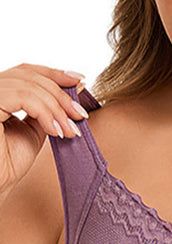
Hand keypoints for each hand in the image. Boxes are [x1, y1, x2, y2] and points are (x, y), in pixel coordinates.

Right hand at [0, 63, 88, 194]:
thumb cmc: (10, 161)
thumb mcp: (36, 129)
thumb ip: (49, 109)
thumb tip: (76, 86)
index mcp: (0, 92)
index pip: (27, 71)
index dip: (55, 73)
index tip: (81, 82)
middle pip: (30, 76)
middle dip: (62, 96)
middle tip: (81, 115)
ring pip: (29, 86)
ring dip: (57, 109)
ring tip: (70, 131)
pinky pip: (22, 96)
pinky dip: (45, 113)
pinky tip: (55, 132)